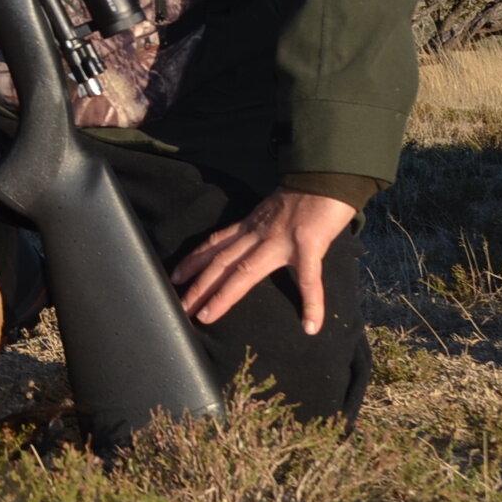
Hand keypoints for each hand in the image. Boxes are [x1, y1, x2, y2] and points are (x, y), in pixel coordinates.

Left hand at [169, 188, 354, 334]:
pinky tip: (311, 325)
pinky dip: (311, 302)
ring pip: (244, 271)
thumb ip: (261, 227)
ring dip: (223, 295)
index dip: (193, 261)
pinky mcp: (308, 245)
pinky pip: (309, 278)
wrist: (326, 175)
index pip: (215, 245)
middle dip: (198, 286)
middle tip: (180, 307)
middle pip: (220, 262)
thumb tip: (255, 243)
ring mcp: (280, 240)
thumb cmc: (304, 195)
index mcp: (250, 226)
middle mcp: (257, 233)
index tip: (175, 277)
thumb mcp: (271, 211)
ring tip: (206, 316)